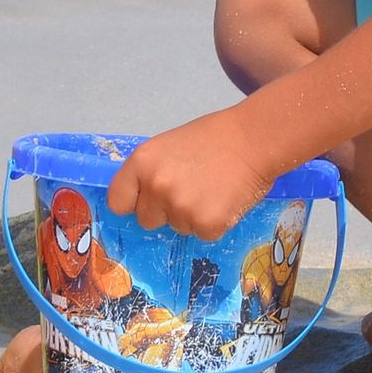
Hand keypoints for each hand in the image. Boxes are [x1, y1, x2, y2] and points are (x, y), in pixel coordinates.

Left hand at [107, 107, 274, 240]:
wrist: (253, 139)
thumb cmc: (212, 138)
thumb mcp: (167, 148)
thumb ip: (150, 173)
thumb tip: (142, 200)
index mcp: (141, 163)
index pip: (118, 201)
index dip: (133, 203)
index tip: (145, 202)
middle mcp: (155, 187)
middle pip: (146, 220)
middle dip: (165, 212)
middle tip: (190, 189)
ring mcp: (180, 207)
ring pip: (177, 227)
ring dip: (192, 216)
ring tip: (212, 189)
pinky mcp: (206, 224)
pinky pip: (203, 234)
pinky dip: (214, 223)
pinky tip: (224, 199)